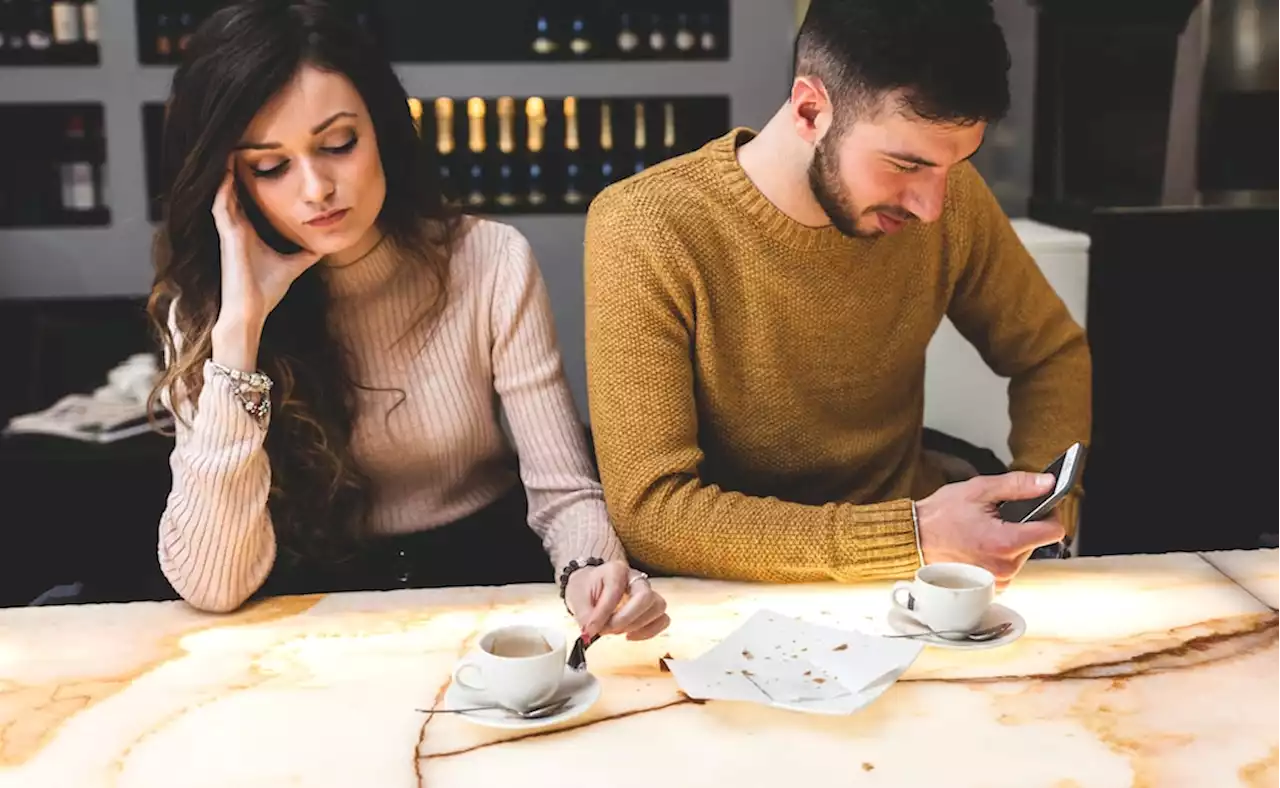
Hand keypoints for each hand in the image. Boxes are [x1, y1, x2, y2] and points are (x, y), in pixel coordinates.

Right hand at [211, 166, 320, 357]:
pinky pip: (221, 207)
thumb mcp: (293, 266)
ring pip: (224, 195)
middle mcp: (236, 229)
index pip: (245, 200)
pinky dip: (224, 190)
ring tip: (232, 152)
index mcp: (247, 232)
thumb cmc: (266, 291)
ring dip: (227, 175)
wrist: (252, 310)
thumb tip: (321, 249)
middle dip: (236, 171)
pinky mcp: (228, 237)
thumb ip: (304, 255)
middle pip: (233, 192)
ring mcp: (229, 232)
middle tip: (240, 147)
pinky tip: (227, 174)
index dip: (247, 181)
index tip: (256, 161)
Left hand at [564, 560, 669, 640]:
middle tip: (607, 630)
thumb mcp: (578, 599)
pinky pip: (663, 620)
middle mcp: (636, 578)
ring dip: (638, 625)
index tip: (590, 629)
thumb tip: (591, 632)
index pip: (616, 591)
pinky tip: (630, 635)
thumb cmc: (586, 589)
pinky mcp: (652, 607)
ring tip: (617, 631)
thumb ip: (585, 615)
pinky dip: (649, 631)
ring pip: (658, 607)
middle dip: (626, 619)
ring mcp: (648, 591)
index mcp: (616, 570)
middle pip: (645, 597)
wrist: (590, 586)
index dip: (603, 613)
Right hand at [915, 472, 1065, 587]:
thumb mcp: (980, 490)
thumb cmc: (940, 515)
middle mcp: (1005, 567)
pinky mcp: (991, 587)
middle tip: (996, 518)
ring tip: (984, 532)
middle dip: (1023, 527)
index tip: (1035, 507)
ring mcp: (998, 580)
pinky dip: (1001, 555)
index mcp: (1006, 542)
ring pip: (1024, 554)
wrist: (913, 539)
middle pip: (1037, 542)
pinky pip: (1010, 567)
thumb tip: (1048, 483)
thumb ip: (1018, 485)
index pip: (1054, 531)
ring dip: (1011, 542)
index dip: (1048, 514)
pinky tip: (981, 546)